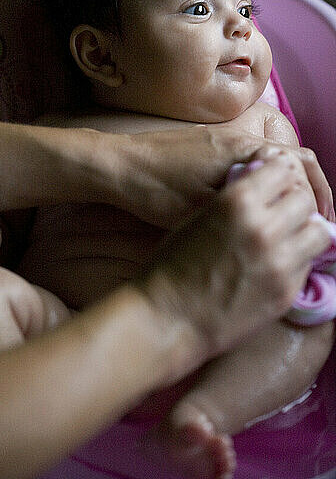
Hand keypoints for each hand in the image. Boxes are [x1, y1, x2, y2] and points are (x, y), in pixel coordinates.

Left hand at [111, 125, 334, 227]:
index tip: (322, 225)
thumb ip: (244, 210)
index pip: (301, 166)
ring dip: (288, 185)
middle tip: (315, 223)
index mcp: (244, 152)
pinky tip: (259, 203)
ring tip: (291, 216)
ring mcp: (225, 139)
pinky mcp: (211, 146)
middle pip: (293, 159)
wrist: (117, 165)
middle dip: (310, 190)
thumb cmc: (155, 190)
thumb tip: (277, 222)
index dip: (319, 197)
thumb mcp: (202, 210)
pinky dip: (266, 180)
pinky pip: (253, 159)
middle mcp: (240, 139)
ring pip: (273, 159)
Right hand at [140, 152, 331, 382]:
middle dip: (295, 203)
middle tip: (284, 212)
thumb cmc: (173, 264)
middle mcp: (264, 227)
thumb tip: (264, 190)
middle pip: (304, 199)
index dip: (280, 177)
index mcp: (238, 201)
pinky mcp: (286, 291)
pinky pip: (308, 265)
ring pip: (319, 232)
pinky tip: (278, 264)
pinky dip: (298, 260)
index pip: (283, 170)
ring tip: (289, 238)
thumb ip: (236, 201)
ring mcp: (279, 261)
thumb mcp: (199, 217)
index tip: (277, 185)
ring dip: (305, 231)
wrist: (168, 315)